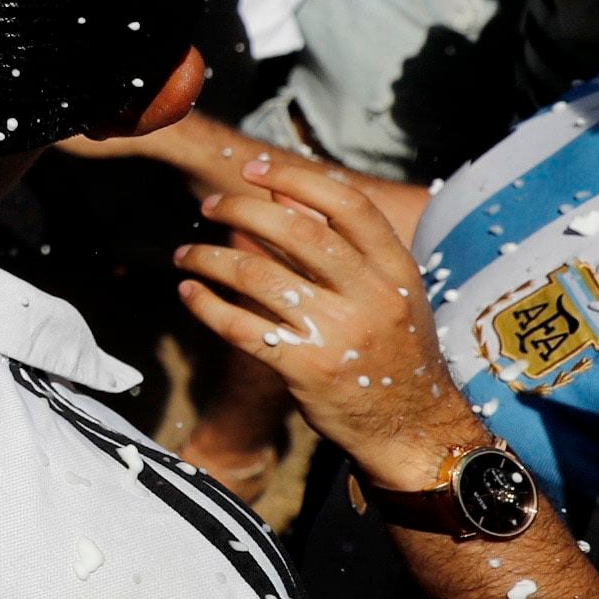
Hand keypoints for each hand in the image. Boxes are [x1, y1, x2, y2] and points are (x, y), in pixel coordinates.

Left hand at [173, 156, 481, 494]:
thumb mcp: (389, 293)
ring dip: (210, 259)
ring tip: (185, 254)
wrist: (413, 429)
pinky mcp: (306, 368)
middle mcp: (371, 297)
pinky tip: (190, 293)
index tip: (253, 170)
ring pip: (257, 277)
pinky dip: (206, 306)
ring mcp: (338, 334)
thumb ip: (342, 244)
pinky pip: (241, 327)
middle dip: (242, 210)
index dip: (296, 179)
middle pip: (296, 233)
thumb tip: (282, 194)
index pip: (348, 205)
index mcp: (396, 271)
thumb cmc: (394, 351)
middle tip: (208, 205)